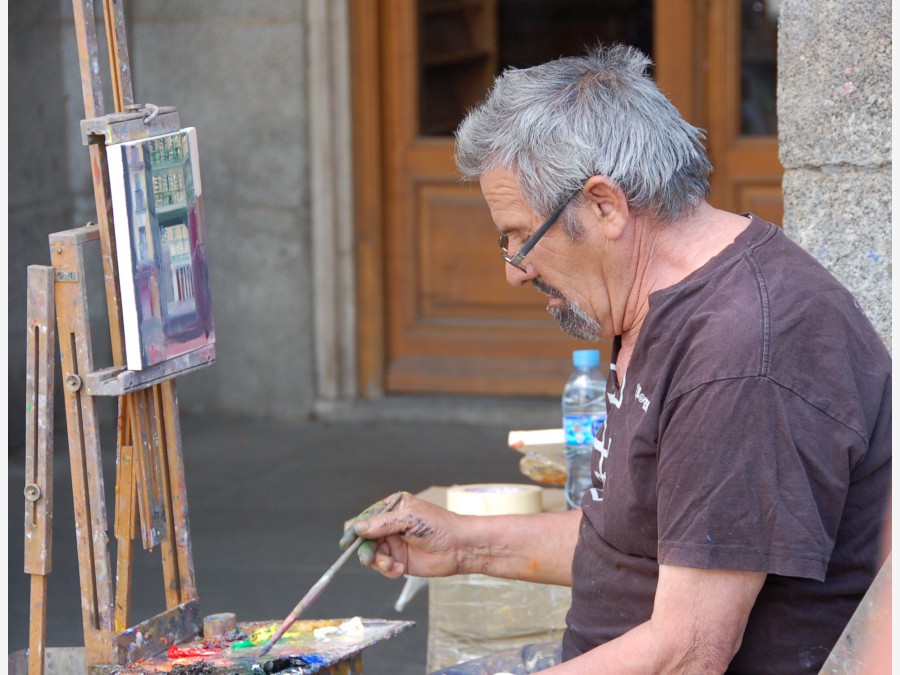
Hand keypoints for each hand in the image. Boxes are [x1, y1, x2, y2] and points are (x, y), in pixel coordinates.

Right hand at [339, 492, 464, 578]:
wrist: (459, 548)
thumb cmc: (439, 526)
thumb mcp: (410, 520)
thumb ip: (384, 524)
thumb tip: (359, 528)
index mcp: (394, 508)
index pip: (368, 517)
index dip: (356, 529)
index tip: (346, 541)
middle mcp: (391, 525)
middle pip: (366, 538)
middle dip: (366, 550)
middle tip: (369, 558)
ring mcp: (394, 543)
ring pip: (373, 554)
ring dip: (379, 562)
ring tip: (392, 565)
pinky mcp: (399, 560)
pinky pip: (383, 567)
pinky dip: (388, 569)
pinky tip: (400, 569)